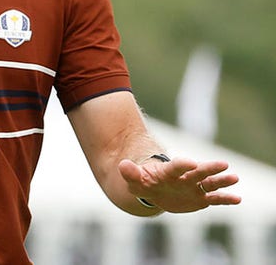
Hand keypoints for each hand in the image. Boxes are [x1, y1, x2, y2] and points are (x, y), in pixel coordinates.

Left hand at [118, 155, 241, 212]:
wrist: (153, 189)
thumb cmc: (144, 182)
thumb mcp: (135, 180)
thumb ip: (130, 173)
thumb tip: (122, 165)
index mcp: (168, 172)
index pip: (175, 167)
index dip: (182, 164)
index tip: (191, 162)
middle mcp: (185, 178)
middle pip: (198, 172)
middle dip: (209, 168)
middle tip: (223, 164)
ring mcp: (194, 187)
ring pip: (210, 183)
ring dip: (222, 181)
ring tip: (234, 177)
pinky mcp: (200, 198)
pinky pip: (215, 198)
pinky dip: (225, 199)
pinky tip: (238, 198)